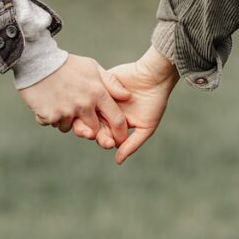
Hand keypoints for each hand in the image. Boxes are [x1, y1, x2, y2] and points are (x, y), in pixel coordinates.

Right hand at [19, 54, 131, 145]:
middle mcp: (84, 105)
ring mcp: (67, 112)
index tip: (119, 139)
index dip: (120, 132)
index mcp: (97, 93)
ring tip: (60, 102)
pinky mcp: (50, 116)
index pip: (116, 119)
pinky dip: (50, 116)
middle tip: (81, 117)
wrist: (37, 62)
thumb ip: (111, 83)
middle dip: (90, 128)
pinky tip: (48, 101)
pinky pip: (54, 124)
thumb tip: (127, 96)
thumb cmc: (67, 64)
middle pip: (94, 130)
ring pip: (71, 128)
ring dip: (67, 120)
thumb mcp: (92, 67)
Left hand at [73, 46, 178, 163]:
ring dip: (84, 119)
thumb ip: (131, 144)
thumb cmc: (154, 103)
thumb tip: (118, 161)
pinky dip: (87, 101)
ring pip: (85, 112)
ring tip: (89, 122)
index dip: (103, 141)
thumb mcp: (145, 127)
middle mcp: (106, 113)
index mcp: (116, 124)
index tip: (107, 142)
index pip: (103, 136)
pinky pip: (87, 94)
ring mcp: (100, 98)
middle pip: (90, 126)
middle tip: (93, 134)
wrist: (154, 77)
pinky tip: (89, 105)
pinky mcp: (98, 84)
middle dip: (90, 132)